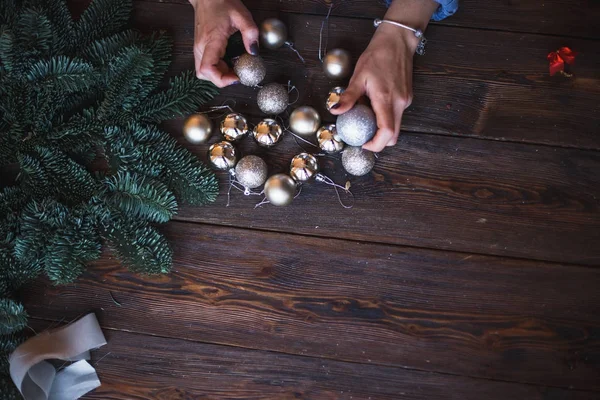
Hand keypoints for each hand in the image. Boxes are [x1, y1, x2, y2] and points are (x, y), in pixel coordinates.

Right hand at [189, 0, 258, 86]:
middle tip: (237, 72)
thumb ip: (250, 33)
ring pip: (203, 72)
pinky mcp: (200, 48)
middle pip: (204, 74)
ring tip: (233, 67)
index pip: (208, 69)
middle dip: (222, 78)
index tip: (236, 77)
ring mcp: (198, 48)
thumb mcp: (241, 15)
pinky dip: (216, 68)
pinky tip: (227, 61)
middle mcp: (201, 47)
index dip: (222, 79)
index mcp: (210, 40)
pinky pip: (205, 65)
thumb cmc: (221, 2)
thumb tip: (254, 52)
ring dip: (219, 74)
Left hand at [331, 25, 414, 151]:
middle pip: (393, 135)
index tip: (363, 144)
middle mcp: (400, 103)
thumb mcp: (358, 76)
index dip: (376, 144)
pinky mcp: (407, 98)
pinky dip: (386, 117)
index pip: (386, 132)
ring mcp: (406, 101)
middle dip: (379, 141)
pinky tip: (374, 105)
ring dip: (381, 129)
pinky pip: (397, 115)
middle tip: (363, 137)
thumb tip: (335, 111)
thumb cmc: (378, 55)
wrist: (397, 41)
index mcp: (386, 99)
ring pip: (396, 126)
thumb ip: (348, 97)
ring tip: (366, 117)